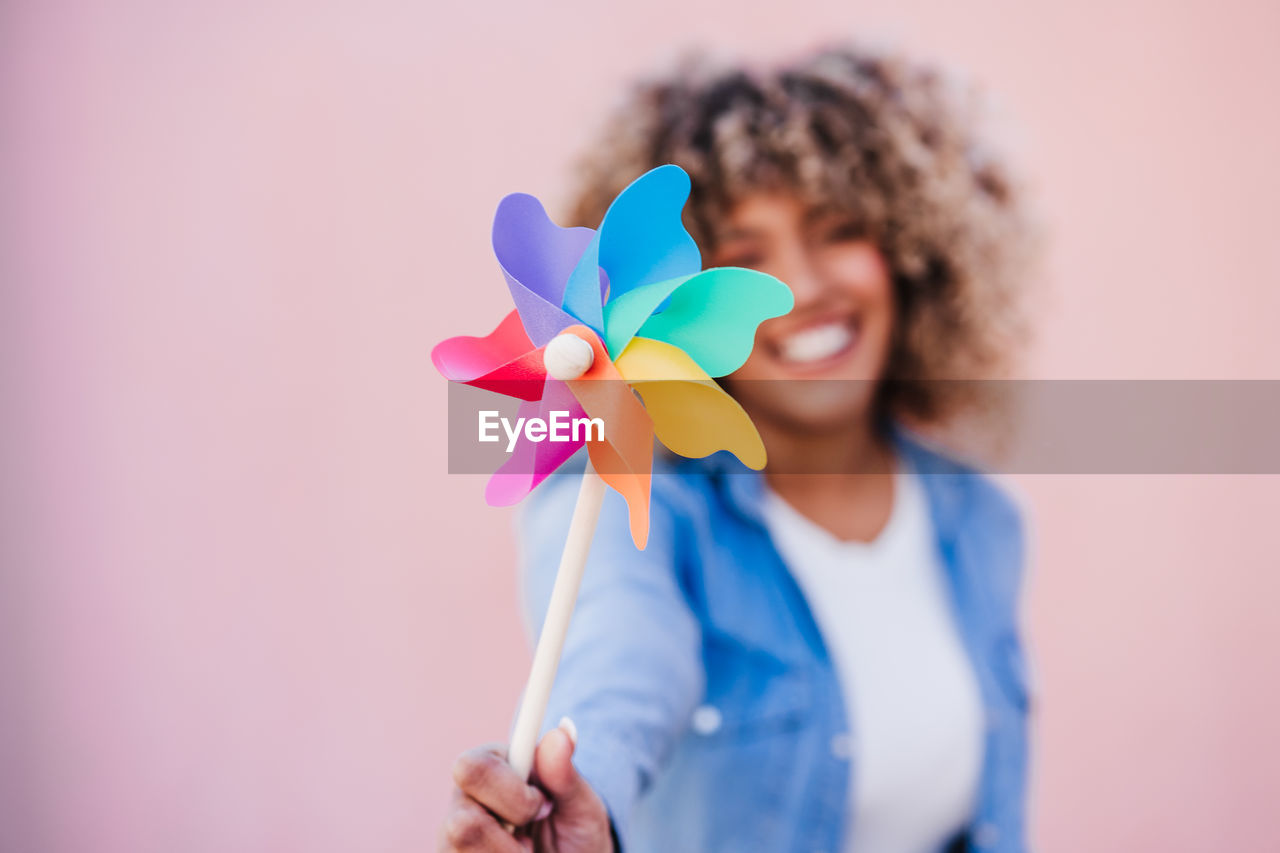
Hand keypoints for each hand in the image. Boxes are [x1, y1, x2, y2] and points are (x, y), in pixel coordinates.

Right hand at [440, 718, 614, 852]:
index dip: (512, 795)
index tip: (543, 807)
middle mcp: (464, 802)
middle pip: (462, 824)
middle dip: (509, 837)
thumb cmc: (574, 834)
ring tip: (526, 850)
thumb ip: (565, 774)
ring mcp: (453, 840)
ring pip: (464, 851)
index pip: (473, 768)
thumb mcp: (581, 807)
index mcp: (492, 768)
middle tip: (533, 834)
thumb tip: (563, 729)